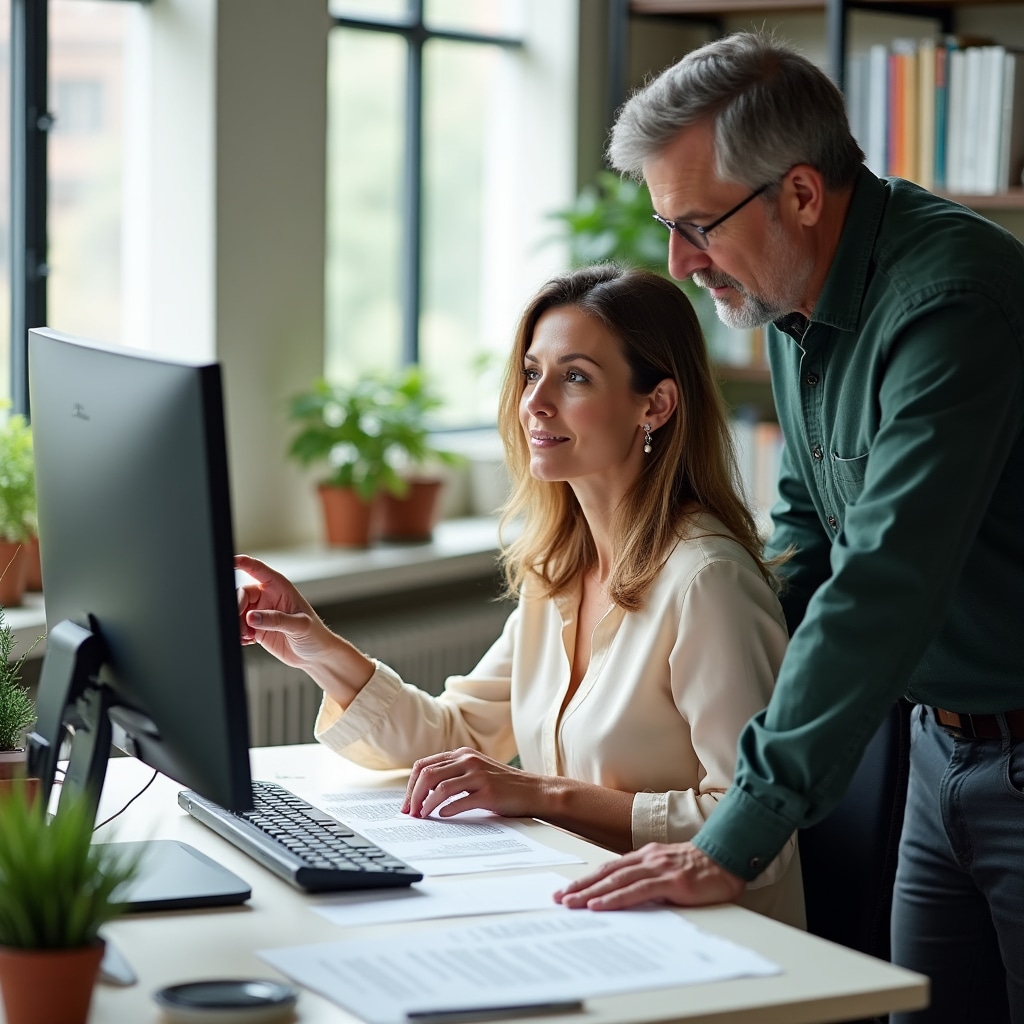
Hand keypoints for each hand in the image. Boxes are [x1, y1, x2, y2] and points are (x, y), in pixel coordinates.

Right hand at [234, 554, 334, 670]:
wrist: (315, 655)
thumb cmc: (315, 634)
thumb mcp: (300, 625)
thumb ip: (276, 620)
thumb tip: (251, 616)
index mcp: (280, 588)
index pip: (259, 570)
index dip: (244, 563)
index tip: (231, 562)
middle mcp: (268, 598)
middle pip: (242, 594)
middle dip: (237, 607)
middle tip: (241, 624)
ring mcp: (261, 613)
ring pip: (237, 612)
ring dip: (237, 623)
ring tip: (246, 636)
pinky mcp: (256, 629)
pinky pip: (239, 627)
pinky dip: (239, 634)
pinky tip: (248, 641)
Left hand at [403, 747, 542, 819]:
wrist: (534, 790)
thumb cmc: (503, 785)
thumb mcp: (475, 771)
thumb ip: (453, 774)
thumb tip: (422, 794)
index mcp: (462, 754)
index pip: (424, 765)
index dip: (410, 786)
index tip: (407, 804)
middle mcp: (468, 760)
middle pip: (427, 775)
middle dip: (413, 796)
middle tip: (410, 813)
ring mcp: (478, 775)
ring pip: (439, 788)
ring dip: (425, 805)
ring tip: (422, 817)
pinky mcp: (488, 792)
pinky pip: (458, 801)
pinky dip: (446, 810)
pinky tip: (442, 816)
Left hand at [553, 842, 744, 910]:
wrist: (730, 857)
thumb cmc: (703, 868)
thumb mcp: (671, 870)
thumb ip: (651, 879)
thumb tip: (630, 895)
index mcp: (647, 856)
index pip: (610, 869)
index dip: (588, 879)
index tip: (569, 889)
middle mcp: (648, 859)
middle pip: (607, 874)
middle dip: (581, 886)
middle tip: (560, 898)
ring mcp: (659, 868)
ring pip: (616, 881)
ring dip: (590, 893)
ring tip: (571, 903)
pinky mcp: (671, 881)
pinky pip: (636, 891)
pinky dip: (615, 898)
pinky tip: (599, 905)